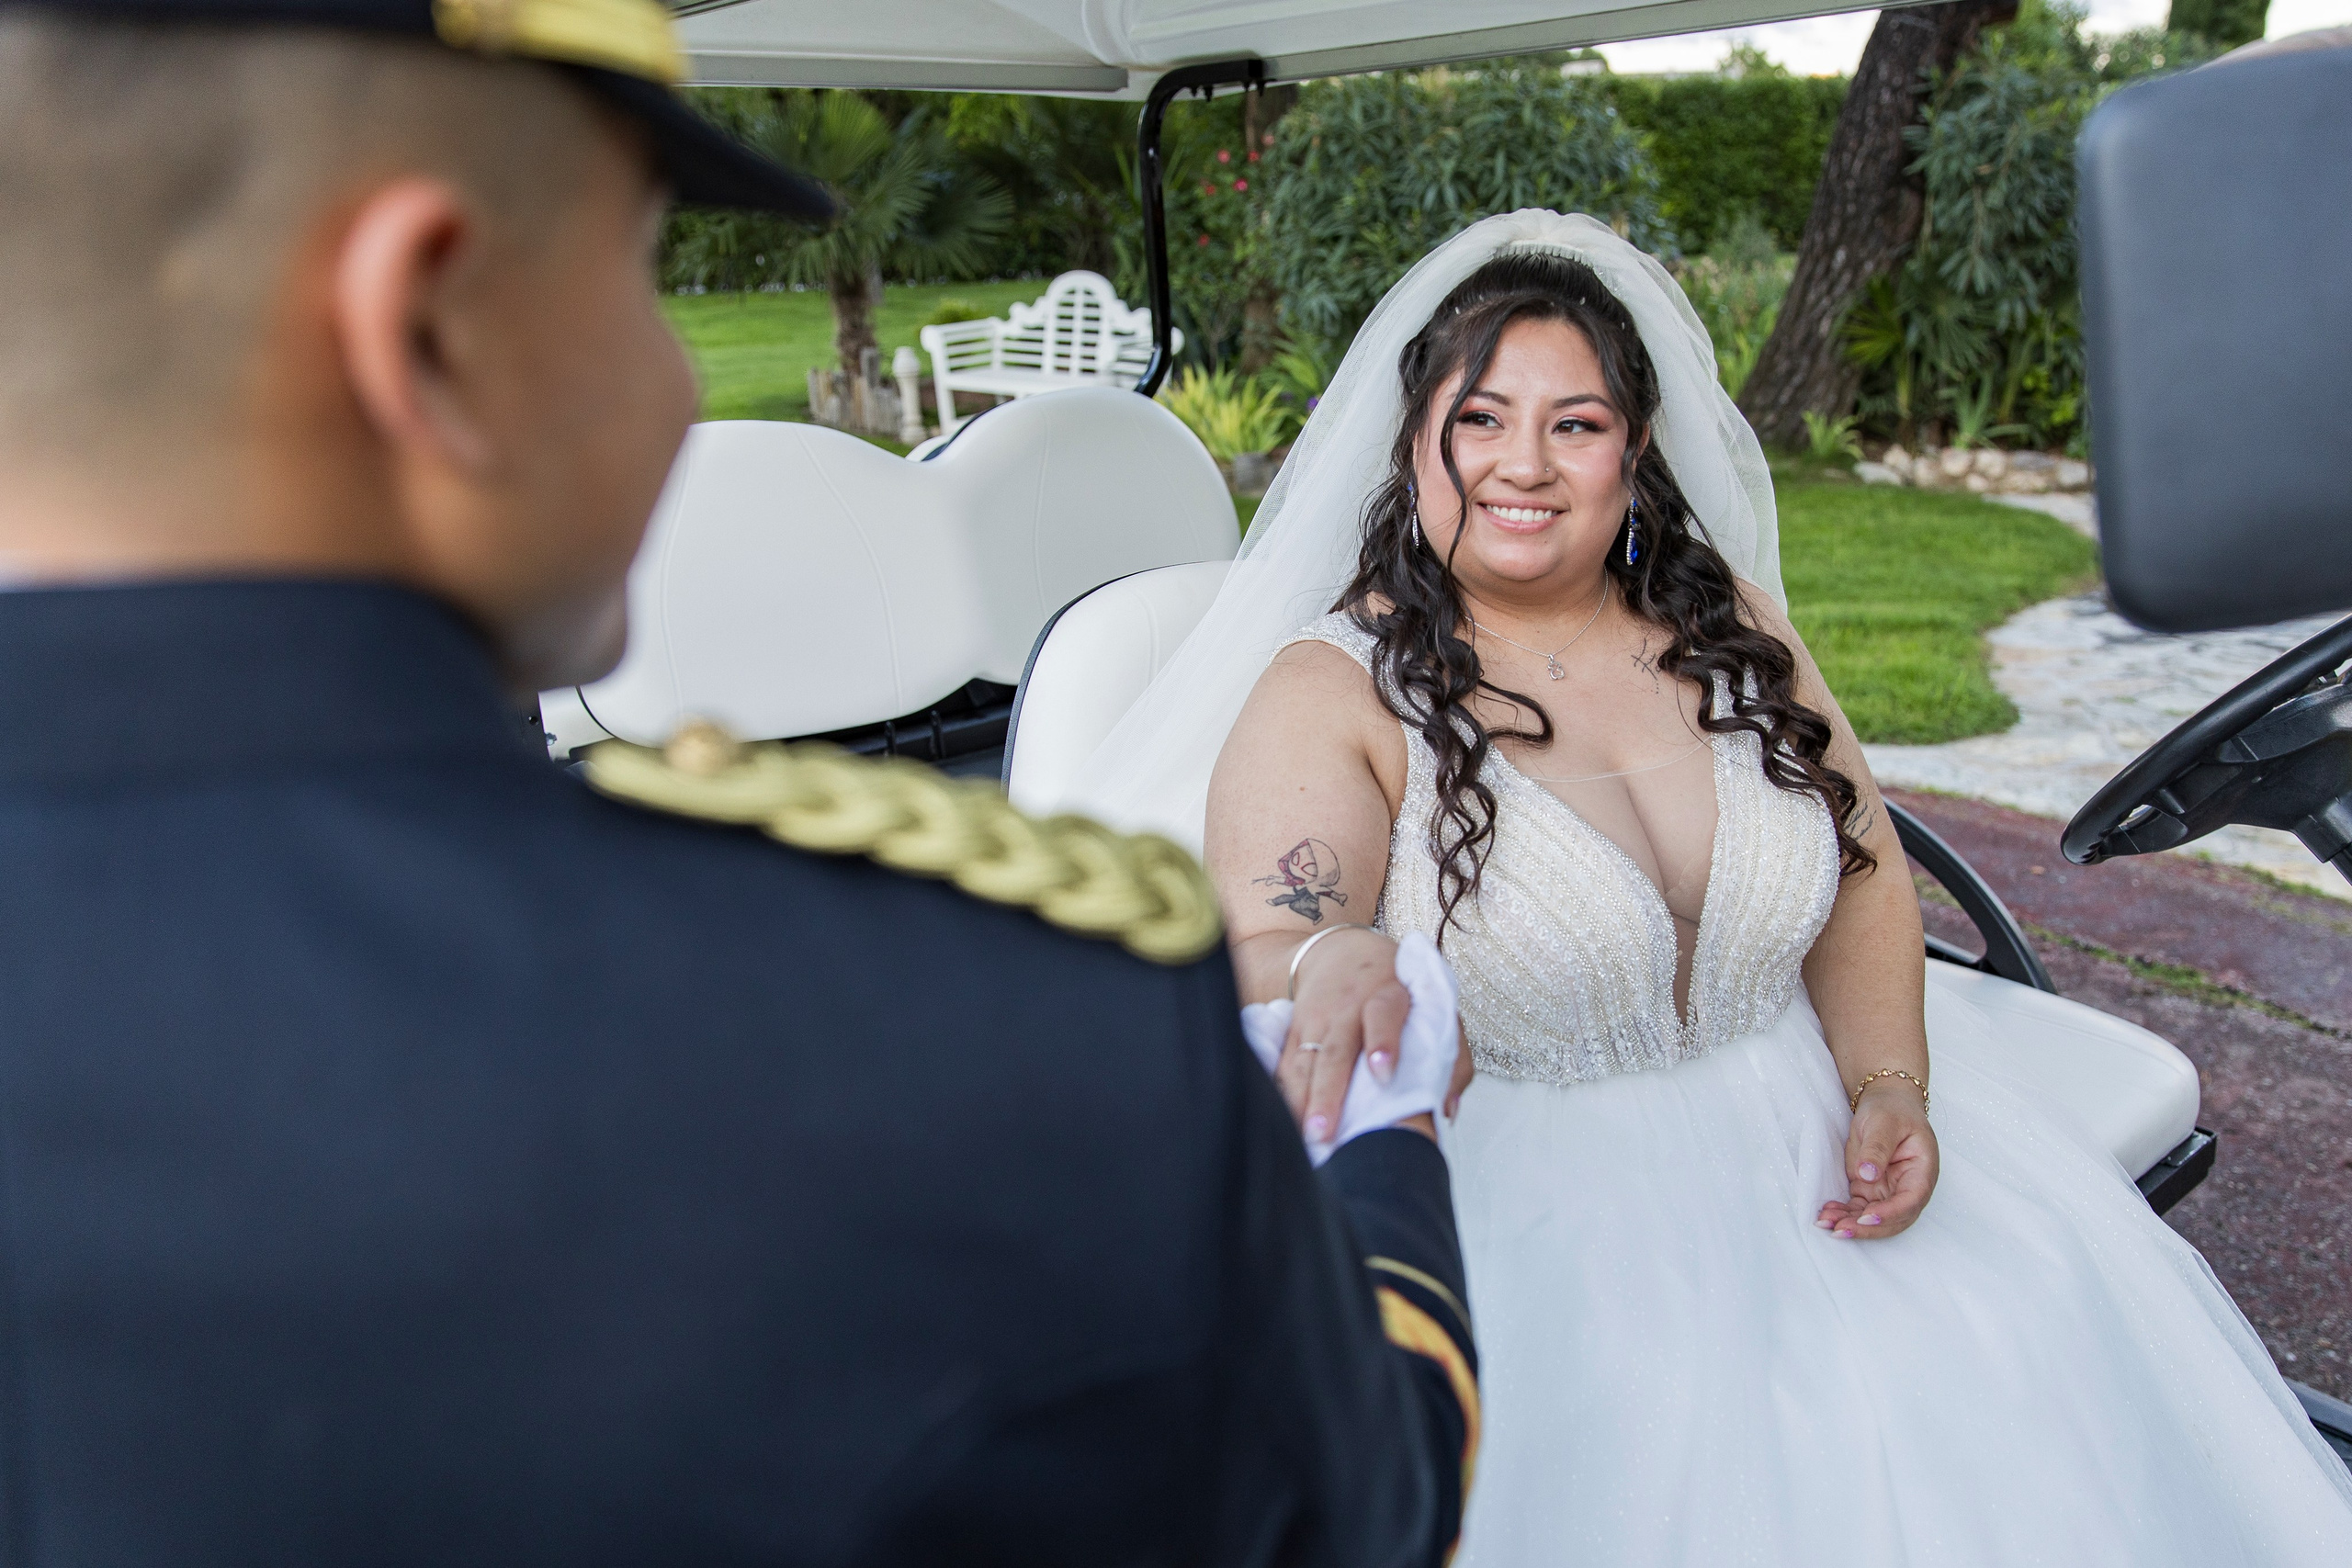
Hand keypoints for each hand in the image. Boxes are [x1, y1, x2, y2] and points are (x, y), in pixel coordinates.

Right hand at [1276, 928, 1474, 1142]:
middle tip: (1326, 1130)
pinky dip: (1283, 1095)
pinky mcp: (1294, 1030)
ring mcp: (1316, 1019)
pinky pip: (1284, 1065)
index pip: (1384, 1016)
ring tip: (1305, 1137)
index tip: (1383, 1074)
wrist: (1343, 951)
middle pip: (1334, 1050)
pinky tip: (1286, 1125)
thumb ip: (1450, 1055)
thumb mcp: (1432, 1007)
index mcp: (1388, 995)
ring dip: (1301, 1100)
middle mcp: (1348, 1006)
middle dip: (1328, 1092)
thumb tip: (1447, 1108)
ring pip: (1304, 1061)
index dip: (1383, 1043)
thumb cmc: (1397, 988)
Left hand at [1817, 1082, 1937, 1239]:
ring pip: (1873, 1218)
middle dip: (1867, 1228)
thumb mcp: (1884, 1123)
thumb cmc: (1892, 1111)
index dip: (1890, 1213)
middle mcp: (1908, 1187)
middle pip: (1893, 1219)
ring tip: (1825, 1222)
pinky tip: (1826, 1213)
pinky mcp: (1870, 1190)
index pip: (1910, 1201)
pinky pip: (1858, 1209)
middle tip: (1839, 1229)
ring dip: (1851, 1224)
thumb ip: (1877, 1148)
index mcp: (1922, 1171)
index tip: (1867, 1218)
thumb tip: (1868, 1175)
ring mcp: (1889, 1191)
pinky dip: (1843, 1213)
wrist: (1885, 1104)